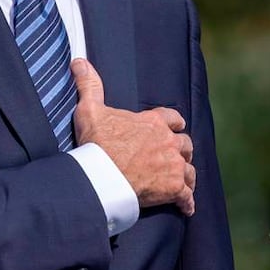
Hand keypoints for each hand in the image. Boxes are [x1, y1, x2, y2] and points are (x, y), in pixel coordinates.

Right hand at [70, 58, 195, 215]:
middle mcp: (168, 142)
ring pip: (189, 169)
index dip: (174, 122)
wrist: (103, 176)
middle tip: (176, 156)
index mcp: (152, 122)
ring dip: (185, 174)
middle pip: (185, 144)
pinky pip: (187, 196)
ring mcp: (173, 166)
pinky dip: (187, 201)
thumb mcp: (90, 110)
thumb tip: (79, 62)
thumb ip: (89, 85)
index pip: (173, 118)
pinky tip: (186, 206)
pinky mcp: (173, 188)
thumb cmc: (97, 144)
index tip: (176, 126)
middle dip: (181, 149)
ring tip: (182, 181)